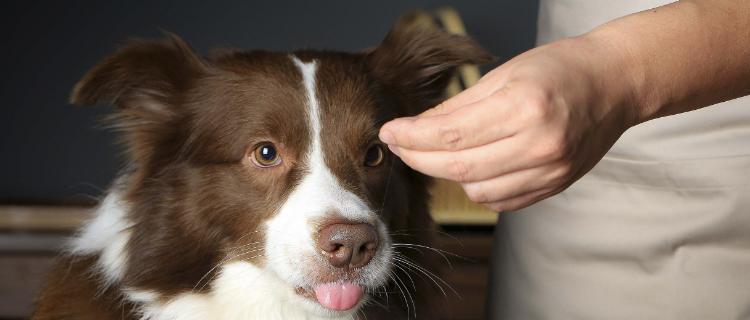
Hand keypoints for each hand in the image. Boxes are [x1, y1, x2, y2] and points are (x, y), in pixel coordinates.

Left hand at [379, 37, 637, 211]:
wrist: (615, 84)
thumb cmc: (560, 69)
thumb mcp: (505, 74)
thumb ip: (459, 106)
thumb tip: (415, 128)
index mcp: (524, 106)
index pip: (450, 134)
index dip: (411, 137)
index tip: (388, 133)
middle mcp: (540, 143)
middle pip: (458, 167)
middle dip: (418, 159)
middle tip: (398, 147)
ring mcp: (551, 170)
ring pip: (477, 190)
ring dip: (450, 174)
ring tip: (442, 152)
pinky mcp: (555, 186)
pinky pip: (501, 201)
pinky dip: (479, 186)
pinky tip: (474, 166)